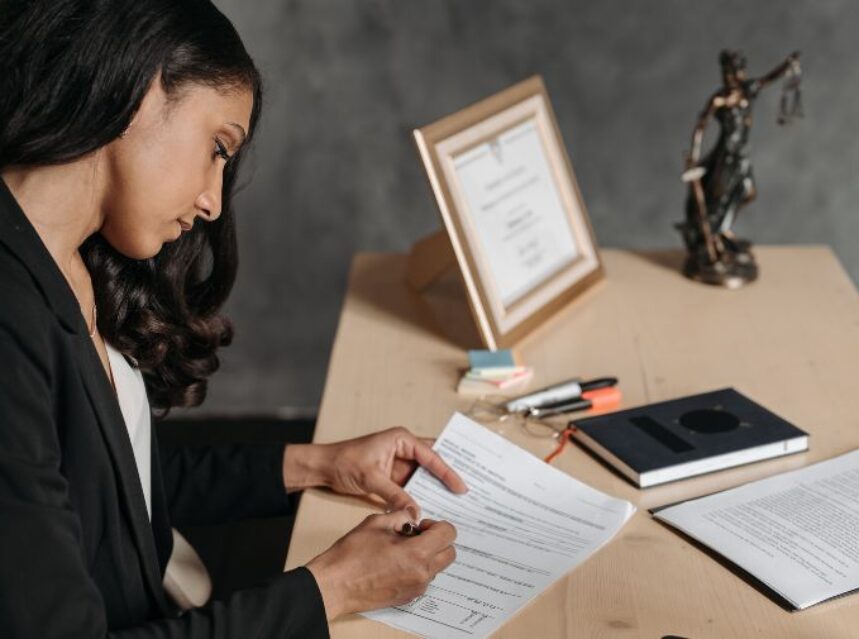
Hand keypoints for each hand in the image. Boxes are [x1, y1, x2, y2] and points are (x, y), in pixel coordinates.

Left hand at [284, 427, 466, 518]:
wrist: (323, 468)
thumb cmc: (344, 462)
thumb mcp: (371, 479)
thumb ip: (395, 495)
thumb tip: (414, 511)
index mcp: (401, 439)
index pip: (431, 455)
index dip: (447, 472)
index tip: (461, 487)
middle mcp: (403, 448)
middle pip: (433, 462)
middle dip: (448, 476)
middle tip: (467, 492)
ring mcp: (399, 463)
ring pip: (424, 476)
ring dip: (436, 488)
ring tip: (455, 502)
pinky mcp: (394, 476)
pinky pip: (413, 486)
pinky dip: (422, 495)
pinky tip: (433, 506)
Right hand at [306, 510, 456, 618]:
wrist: (335, 584)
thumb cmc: (352, 554)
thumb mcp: (377, 523)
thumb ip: (402, 516)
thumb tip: (413, 517)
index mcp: (417, 553)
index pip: (448, 534)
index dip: (436, 525)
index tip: (420, 526)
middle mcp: (422, 574)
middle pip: (449, 553)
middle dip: (437, 540)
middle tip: (416, 536)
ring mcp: (416, 588)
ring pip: (437, 567)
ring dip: (428, 555)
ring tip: (402, 549)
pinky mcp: (408, 597)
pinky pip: (424, 579)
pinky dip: (418, 568)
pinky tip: (396, 563)